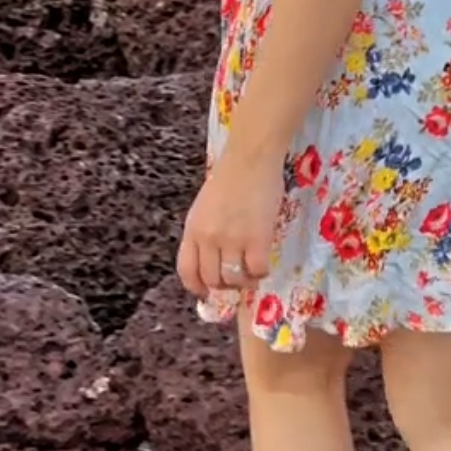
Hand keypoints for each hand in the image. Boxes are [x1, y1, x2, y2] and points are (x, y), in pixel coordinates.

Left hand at [177, 148, 283, 297]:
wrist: (250, 158)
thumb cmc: (230, 177)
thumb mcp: (204, 207)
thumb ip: (204, 233)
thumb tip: (213, 259)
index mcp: (192, 230)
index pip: (187, 271)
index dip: (196, 287)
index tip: (207, 292)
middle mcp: (208, 238)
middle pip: (212, 279)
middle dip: (224, 286)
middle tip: (236, 281)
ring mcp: (232, 239)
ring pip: (234, 279)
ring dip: (243, 282)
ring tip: (251, 273)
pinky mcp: (257, 238)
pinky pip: (257, 270)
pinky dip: (261, 273)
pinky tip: (263, 264)